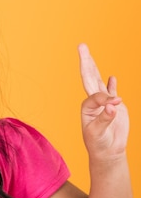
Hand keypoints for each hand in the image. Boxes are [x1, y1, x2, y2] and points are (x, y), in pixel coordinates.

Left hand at [78, 43, 128, 159]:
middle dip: (86, 61)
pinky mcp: (114, 107)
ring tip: (87, 52)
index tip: (115, 105)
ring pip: (99, 80)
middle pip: (89, 77)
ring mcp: (104, 103)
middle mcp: (93, 102)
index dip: (106, 99)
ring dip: (95, 66)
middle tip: (81, 46)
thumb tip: (114, 105)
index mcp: (87, 107)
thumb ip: (105, 118)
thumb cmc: (98, 144)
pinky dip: (112, 84)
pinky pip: (112, 92)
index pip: (96, 95)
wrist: (107, 152)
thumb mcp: (98, 133)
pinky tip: (112, 77)